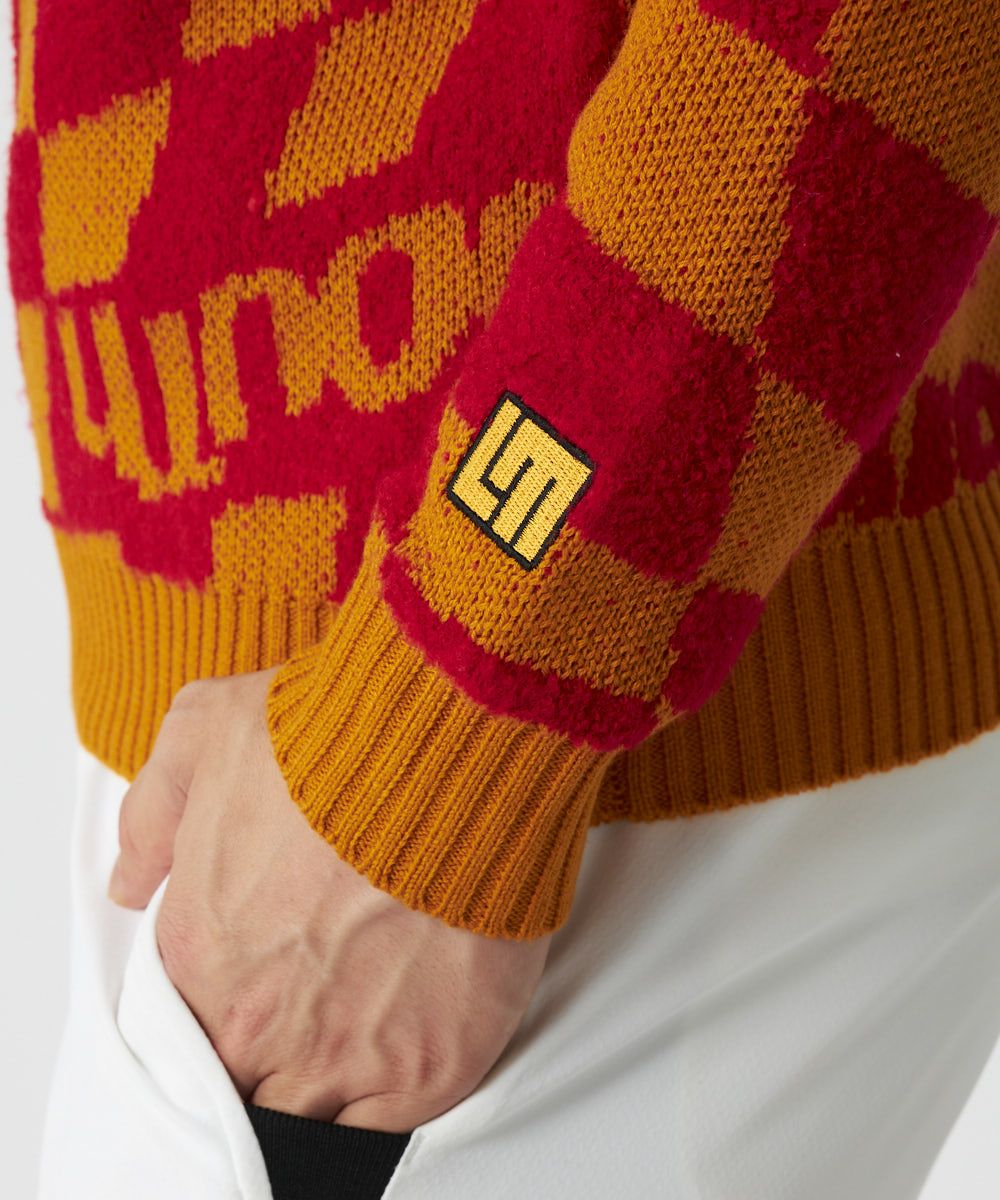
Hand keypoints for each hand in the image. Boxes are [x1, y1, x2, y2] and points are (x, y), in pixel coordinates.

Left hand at [107, 669, 550, 1130]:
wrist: (458, 741)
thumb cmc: (340, 730)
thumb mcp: (209, 728)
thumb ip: (153, 813)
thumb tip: (133, 883)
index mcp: (200, 950)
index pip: (184, 1022)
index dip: (223, 996)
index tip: (260, 970)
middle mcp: (258, 1020)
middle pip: (240, 1076)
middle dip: (267, 1040)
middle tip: (313, 991)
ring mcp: (344, 1054)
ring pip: (304, 1113)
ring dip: (322, 1077)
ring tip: (360, 1015)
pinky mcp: (428, 1068)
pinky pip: (383, 1128)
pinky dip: (383, 1100)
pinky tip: (399, 1042)